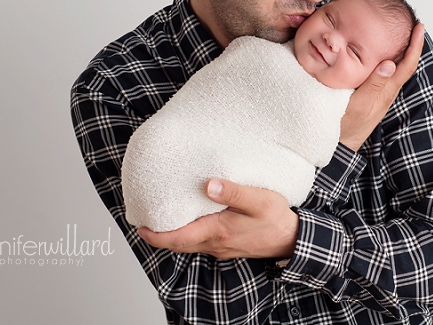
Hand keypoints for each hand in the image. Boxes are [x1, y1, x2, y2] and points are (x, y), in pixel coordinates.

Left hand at [137, 179, 298, 259]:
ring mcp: (221, 247)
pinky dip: (188, 235)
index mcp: (218, 231)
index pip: (178, 238)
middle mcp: (215, 243)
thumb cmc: (276, 218)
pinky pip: (200, 243)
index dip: (156, 235)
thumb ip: (235, 192)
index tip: (141, 226)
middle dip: (159, 235)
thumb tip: (209, 185)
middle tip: (144, 221)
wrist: (291, 238)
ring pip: (188, 245)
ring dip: (173, 236)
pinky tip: (189, 222)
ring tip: (163, 219)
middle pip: (178, 244)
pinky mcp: (227, 246)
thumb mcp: (259, 200)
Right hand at [339, 24, 424, 150]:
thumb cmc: (345, 127)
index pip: (406, 65)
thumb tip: (390, 64)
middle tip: (411, 24)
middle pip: (404, 64)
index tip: (420, 28)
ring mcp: (380, 95)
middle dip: (410, 44)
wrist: (338, 146)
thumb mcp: (358, 105)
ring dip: (399, 51)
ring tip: (399, 34)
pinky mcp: (372, 97)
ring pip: (395, 69)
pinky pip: (384, 74)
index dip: (416, 46)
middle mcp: (387, 92)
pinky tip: (379, 55)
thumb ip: (374, 85)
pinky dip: (387, 60)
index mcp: (386, 91)